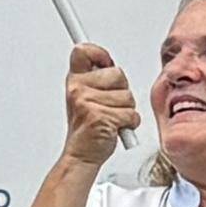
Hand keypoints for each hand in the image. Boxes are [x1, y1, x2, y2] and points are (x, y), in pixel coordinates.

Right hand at [55, 44, 137, 169]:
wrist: (81, 155)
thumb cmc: (88, 127)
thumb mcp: (85, 97)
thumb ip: (97, 79)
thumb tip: (110, 64)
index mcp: (74, 81)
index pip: (83, 51)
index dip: (99, 54)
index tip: (105, 63)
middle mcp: (78, 89)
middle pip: (117, 73)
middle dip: (122, 91)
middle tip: (109, 105)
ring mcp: (88, 103)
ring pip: (127, 96)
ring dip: (126, 110)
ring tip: (111, 119)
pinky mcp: (100, 117)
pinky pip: (131, 114)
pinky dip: (129, 123)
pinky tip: (115, 128)